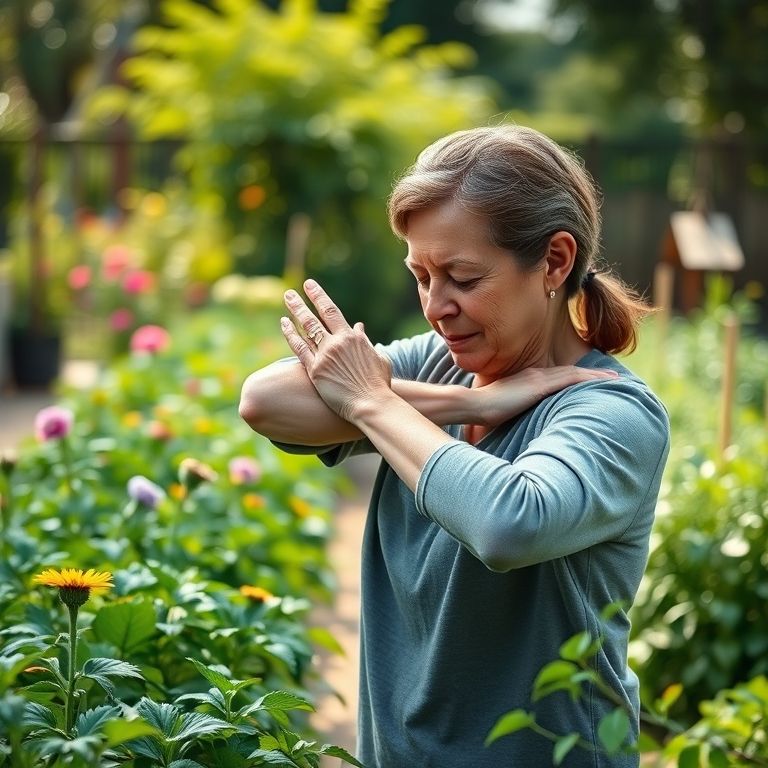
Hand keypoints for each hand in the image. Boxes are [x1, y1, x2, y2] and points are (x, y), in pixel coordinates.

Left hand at [280, 279, 391, 421]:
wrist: (372, 403)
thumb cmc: (379, 385)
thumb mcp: (379, 359)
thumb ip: (366, 342)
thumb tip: (360, 327)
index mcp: (353, 337)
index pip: (332, 311)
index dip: (319, 297)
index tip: (310, 287)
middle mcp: (338, 342)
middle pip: (317, 315)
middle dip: (303, 301)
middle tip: (290, 291)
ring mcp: (325, 355)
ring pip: (306, 328)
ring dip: (295, 311)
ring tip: (287, 299)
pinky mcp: (316, 370)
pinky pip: (300, 348)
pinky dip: (291, 334)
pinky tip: (284, 323)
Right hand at [474, 365, 619, 426]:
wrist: (473, 405)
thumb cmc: (483, 412)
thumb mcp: (503, 409)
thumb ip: (514, 411)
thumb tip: (517, 425)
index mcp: (528, 380)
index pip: (558, 377)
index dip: (577, 377)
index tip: (593, 380)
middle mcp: (536, 375)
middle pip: (570, 372)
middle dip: (592, 374)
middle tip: (613, 377)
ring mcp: (538, 378)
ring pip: (574, 374)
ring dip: (596, 376)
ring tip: (615, 378)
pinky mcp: (539, 386)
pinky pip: (570, 380)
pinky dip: (588, 379)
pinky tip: (602, 381)